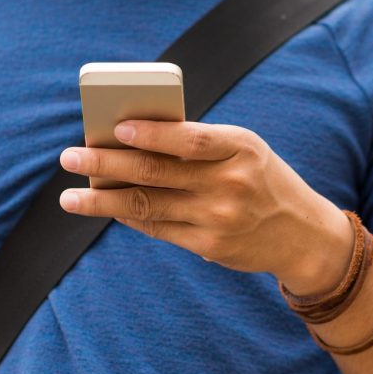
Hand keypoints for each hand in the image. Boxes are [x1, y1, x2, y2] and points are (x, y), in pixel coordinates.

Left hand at [58, 120, 353, 294]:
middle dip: (107, 164)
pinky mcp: (210, 247)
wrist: (303, 235)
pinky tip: (105, 208)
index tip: (115, 127)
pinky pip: (158, 228)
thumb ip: (198, 144)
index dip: (152, 133)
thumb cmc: (262, 179)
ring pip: (147, 205)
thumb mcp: (245, 151)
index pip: (190, 139)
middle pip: (156, 173)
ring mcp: (219, 219)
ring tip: (69, 197)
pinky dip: (128, 217)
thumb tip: (127, 140)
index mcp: (241, 148)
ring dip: (102, 200)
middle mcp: (231, 184)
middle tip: (70, 156)